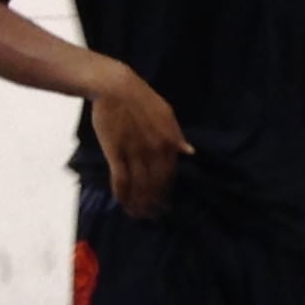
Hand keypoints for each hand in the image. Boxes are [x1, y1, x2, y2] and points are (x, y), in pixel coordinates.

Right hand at [88, 64, 190, 219]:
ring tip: (139, 215)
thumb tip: (189, 152)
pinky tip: (123, 203)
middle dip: (155, 204)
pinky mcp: (115, 153)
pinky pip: (121, 179)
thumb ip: (176, 135)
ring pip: (139, 186)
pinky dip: (122, 194)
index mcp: (169, 143)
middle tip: (153, 217)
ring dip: (139, 203)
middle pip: (156, 185)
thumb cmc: (142, 98)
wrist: (116, 87)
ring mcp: (134, 154)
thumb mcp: (167, 114)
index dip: (167, 191)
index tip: (165, 204)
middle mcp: (154, 152)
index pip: (170, 175)